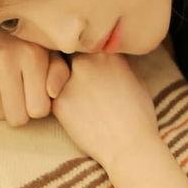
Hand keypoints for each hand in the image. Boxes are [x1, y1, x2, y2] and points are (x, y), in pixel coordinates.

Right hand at [0, 31, 69, 126]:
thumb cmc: (30, 40)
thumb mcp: (52, 52)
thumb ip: (59, 74)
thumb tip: (51, 93)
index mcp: (32, 56)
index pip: (38, 111)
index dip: (39, 106)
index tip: (37, 94)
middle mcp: (4, 59)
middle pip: (16, 118)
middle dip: (22, 111)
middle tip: (22, 95)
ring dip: (4, 105)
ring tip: (8, 86)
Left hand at [51, 53, 159, 168]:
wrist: (130, 147)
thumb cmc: (139, 118)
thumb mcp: (136, 82)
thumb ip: (117, 66)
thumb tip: (107, 62)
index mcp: (108, 53)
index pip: (86, 40)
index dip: (83, 49)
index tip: (84, 60)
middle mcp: (87, 61)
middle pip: (67, 50)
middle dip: (68, 60)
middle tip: (70, 75)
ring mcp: (70, 79)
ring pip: (54, 69)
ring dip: (57, 77)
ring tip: (69, 94)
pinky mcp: (58, 101)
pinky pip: (49, 92)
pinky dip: (55, 99)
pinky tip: (69, 112)